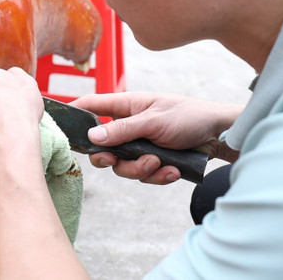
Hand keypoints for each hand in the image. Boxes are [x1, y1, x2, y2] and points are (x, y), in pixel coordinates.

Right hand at [72, 92, 241, 183]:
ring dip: (141, 170)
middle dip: (113, 159)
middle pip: (103, 147)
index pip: (91, 105)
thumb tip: (91, 135)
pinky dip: (157, 176)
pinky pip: (143, 175)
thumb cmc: (189, 117)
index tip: (60, 127)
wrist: (221, 136)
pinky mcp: (153, 160)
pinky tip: (173, 171)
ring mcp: (140, 144)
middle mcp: (128, 125)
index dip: (73, 114)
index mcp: (125, 106)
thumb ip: (122, 130)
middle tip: (119, 162)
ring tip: (161, 164)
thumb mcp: (154, 122)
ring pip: (123, 166)